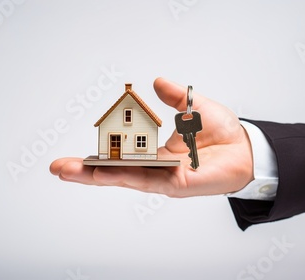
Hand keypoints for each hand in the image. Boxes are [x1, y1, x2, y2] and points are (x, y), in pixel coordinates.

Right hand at [50, 77, 253, 196]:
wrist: (247, 148)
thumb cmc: (222, 133)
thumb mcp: (194, 108)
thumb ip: (175, 98)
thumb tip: (157, 82)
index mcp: (157, 153)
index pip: (122, 156)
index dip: (100, 157)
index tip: (77, 156)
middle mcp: (157, 169)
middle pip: (117, 172)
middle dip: (87, 172)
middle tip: (57, 168)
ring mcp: (165, 179)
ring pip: (126, 178)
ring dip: (97, 175)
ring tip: (69, 171)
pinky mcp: (177, 184)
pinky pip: (148, 178)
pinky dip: (124, 174)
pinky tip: (104, 172)